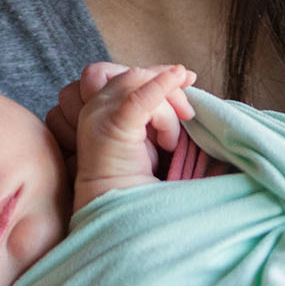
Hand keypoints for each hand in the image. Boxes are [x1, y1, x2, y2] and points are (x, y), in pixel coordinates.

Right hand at [46, 61, 199, 209]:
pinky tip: (179, 77)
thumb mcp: (147, 133)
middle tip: (189, 116)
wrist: (120, 212)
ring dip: (167, 110)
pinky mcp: (112, 127)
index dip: (158, 73)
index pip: (129, 74)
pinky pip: (138, 98)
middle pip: (136, 75)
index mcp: (101, 108)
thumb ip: (155, 105)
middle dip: (168, 90)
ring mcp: (99, 115)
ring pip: (140, 84)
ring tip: (170, 143)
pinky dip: (160, 87)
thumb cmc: (136, 179)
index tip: (186, 77)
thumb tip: (185, 74)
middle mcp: (95, 107)